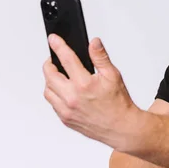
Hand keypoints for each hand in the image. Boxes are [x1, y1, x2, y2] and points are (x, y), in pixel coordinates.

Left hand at [43, 34, 138, 148]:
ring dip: (50, 80)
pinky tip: (64, 91)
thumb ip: (100, 57)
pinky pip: (52, 103)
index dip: (58, 46)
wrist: (121, 127)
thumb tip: (94, 42)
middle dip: (50, 64)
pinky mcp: (65, 119)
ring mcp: (67, 110)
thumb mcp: (113, 75)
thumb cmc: (118, 103)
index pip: (66, 59)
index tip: (53, 39)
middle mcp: (72, 98)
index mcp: (84, 84)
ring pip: (47, 90)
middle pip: (50, 75)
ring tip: (59, 76)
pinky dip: (54, 94)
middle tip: (55, 60)